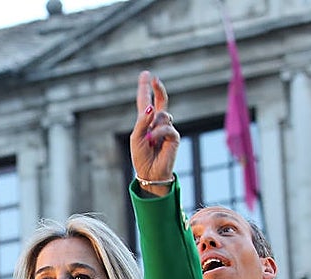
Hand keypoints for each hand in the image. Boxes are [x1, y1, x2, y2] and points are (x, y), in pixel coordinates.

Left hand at [130, 70, 178, 195]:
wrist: (150, 172)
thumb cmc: (141, 156)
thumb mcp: (137, 137)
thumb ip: (142, 121)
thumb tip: (151, 107)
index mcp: (145, 122)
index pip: (146, 102)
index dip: (146, 88)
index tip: (146, 74)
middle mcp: (157, 123)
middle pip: (161, 101)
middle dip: (158, 89)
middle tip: (154, 78)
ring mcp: (166, 128)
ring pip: (162, 115)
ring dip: (153, 126)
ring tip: (150, 141)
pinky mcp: (174, 136)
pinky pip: (167, 127)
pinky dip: (158, 134)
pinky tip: (154, 143)